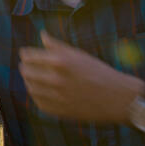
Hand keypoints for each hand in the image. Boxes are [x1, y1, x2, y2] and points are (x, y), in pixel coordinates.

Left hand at [19, 31, 138, 121]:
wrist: (119, 98)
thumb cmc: (99, 72)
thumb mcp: (78, 54)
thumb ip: (57, 45)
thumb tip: (42, 34)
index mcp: (60, 62)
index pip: (28, 56)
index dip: (26, 55)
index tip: (26, 55)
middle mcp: (56, 79)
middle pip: (26, 72)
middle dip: (25, 67)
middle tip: (26, 66)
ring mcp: (58, 97)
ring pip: (30, 88)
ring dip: (29, 82)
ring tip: (31, 79)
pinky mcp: (61, 111)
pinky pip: (40, 103)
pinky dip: (37, 97)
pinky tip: (41, 92)